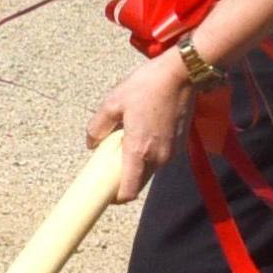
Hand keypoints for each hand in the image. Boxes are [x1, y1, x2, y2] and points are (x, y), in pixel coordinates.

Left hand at [93, 43, 204, 189]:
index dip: (115, 197)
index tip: (104, 192)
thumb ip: (98, 126)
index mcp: (139, 151)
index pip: (128, 192)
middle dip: (123, 180)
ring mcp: (172, 153)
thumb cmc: (146, 87)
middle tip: (109, 163)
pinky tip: (141, 133)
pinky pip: (159, 158)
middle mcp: (158, 158)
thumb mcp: (112, 102)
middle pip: (138, 183)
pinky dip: (148, 154)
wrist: (181, 74)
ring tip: (124, 142)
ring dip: (135, 164)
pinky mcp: (180, 145)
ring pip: (149, 170)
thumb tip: (91, 143)